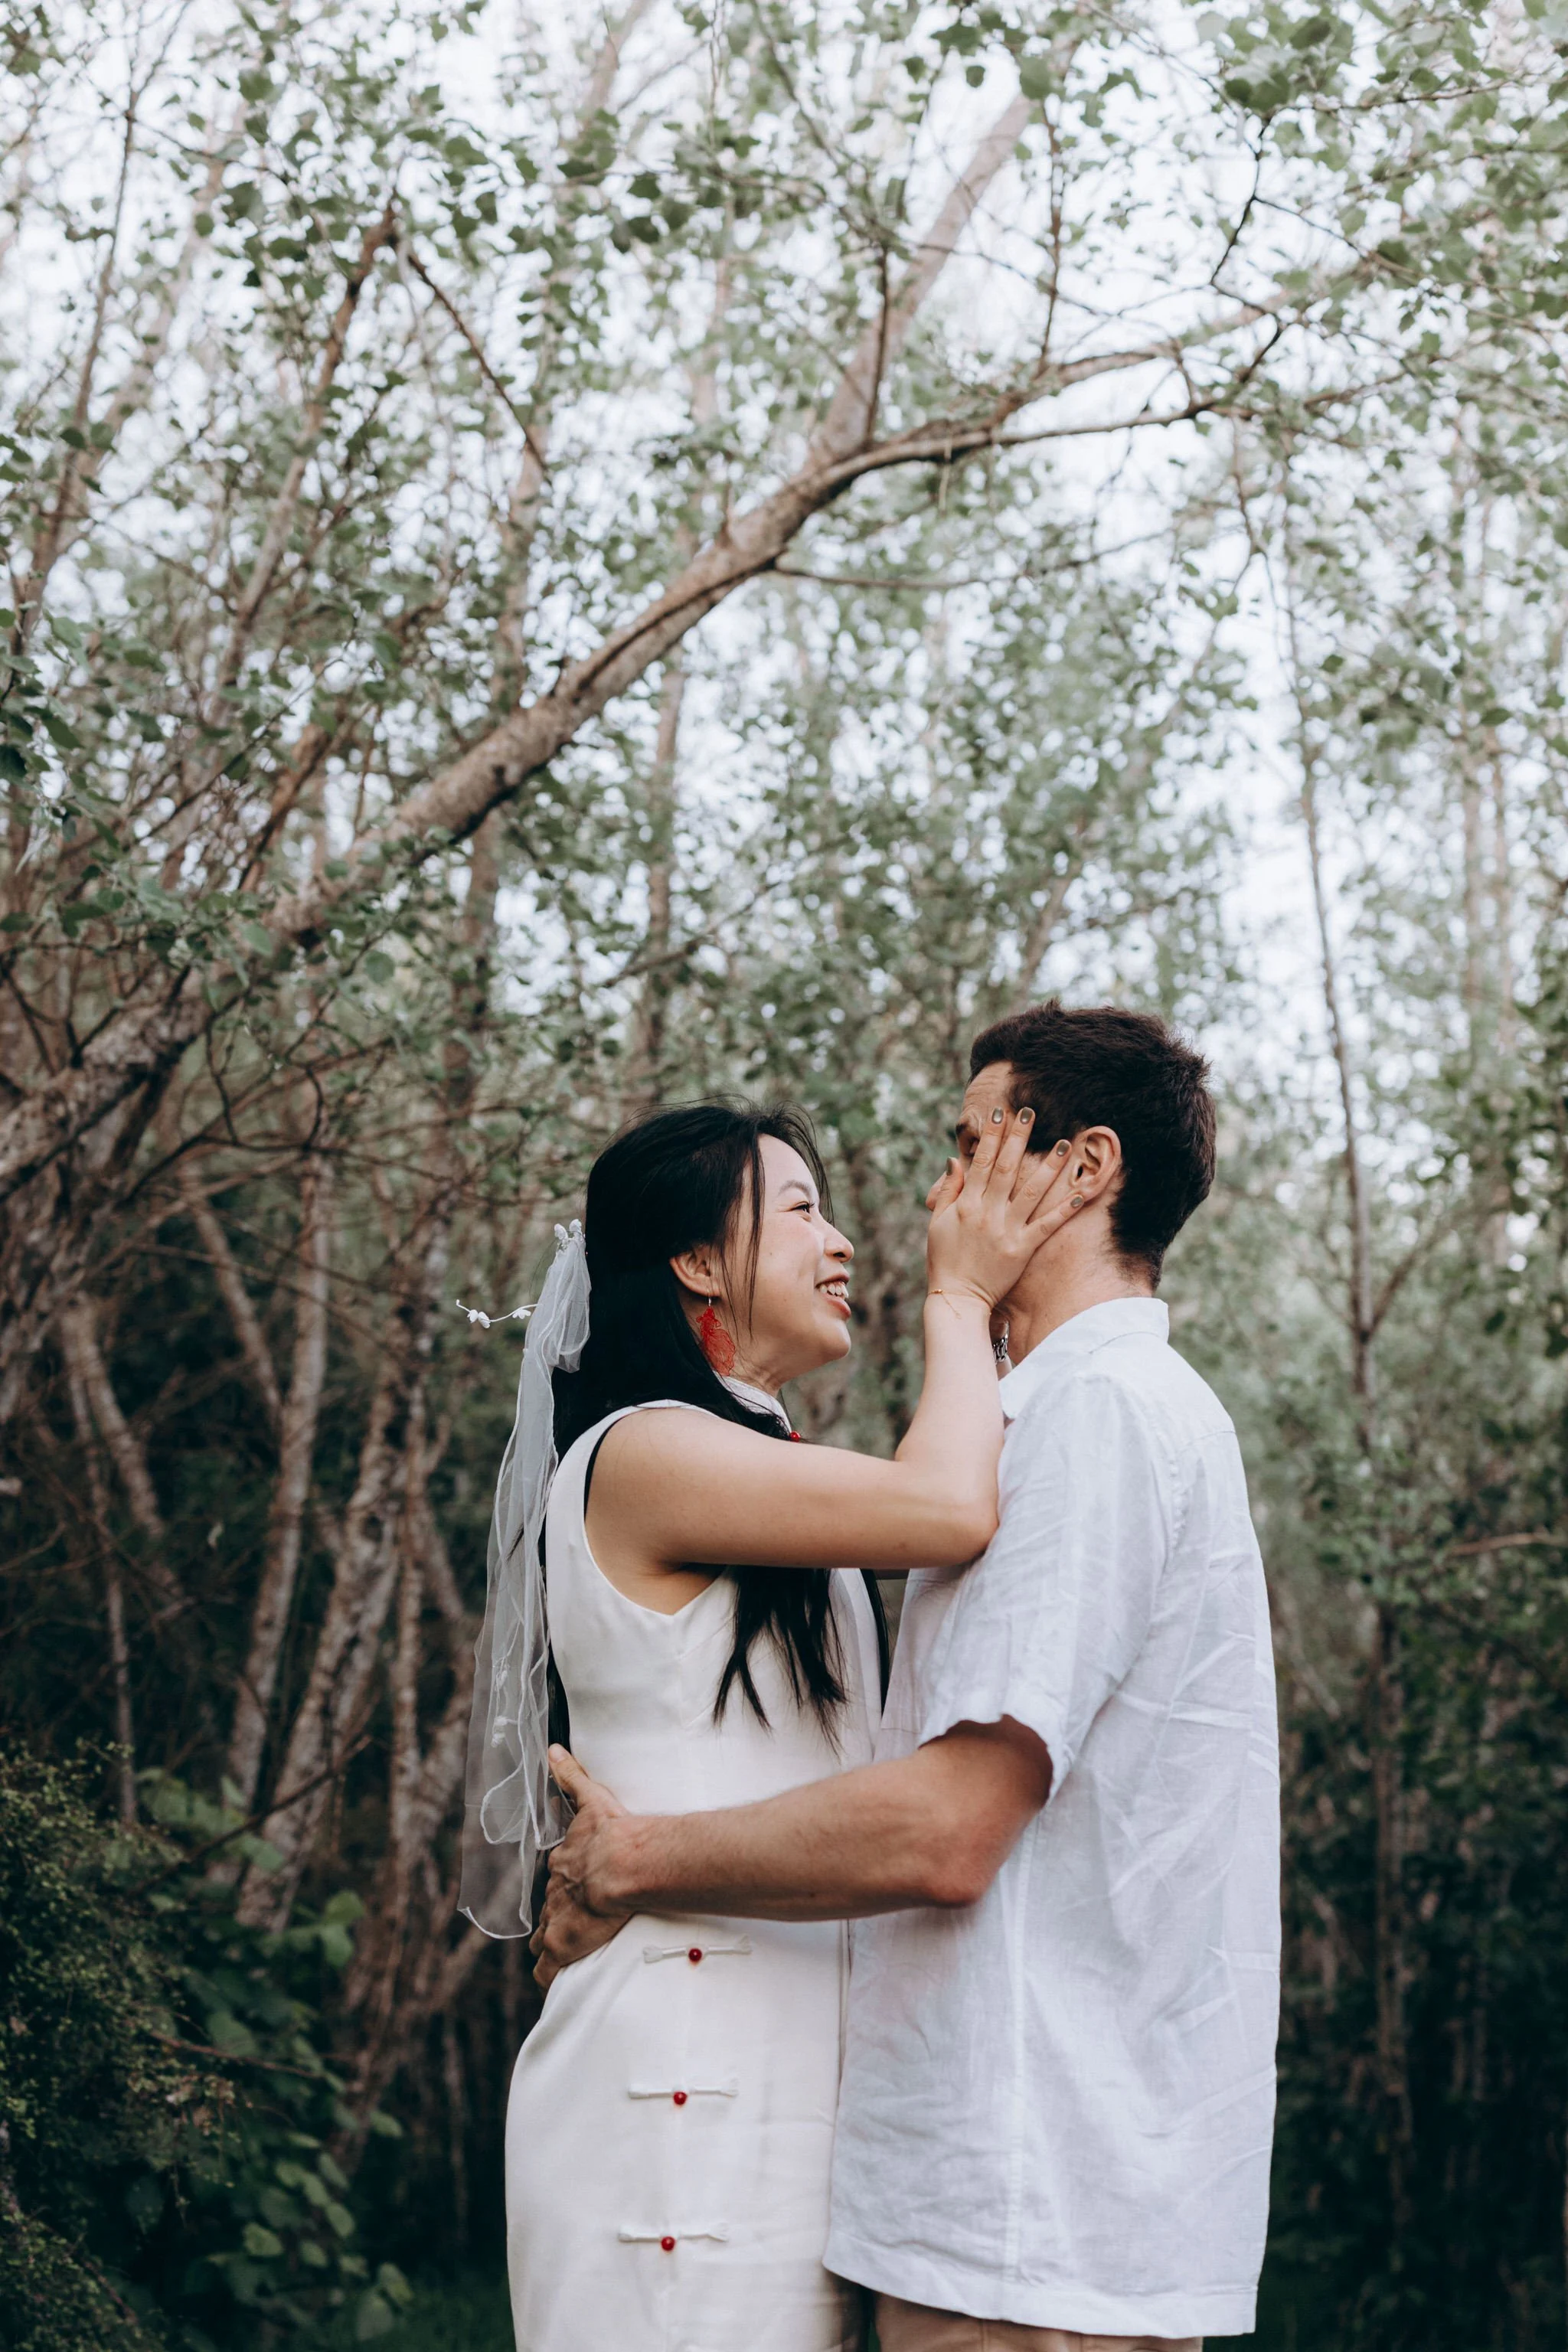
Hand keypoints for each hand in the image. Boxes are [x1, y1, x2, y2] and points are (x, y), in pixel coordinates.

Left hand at [533, 1743, 640, 1952]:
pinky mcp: (562, 1946)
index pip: (558, 1874)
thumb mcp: (592, 1798)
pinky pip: (546, 1968)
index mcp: (564, 1862)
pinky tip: (555, 1976)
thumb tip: (553, 1750)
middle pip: (549, 1906)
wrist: (624, 1864)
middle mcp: (554, 1892)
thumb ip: (572, 1776)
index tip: (578, 1886)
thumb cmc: (614, 1832)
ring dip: (550, 1942)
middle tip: (577, 1917)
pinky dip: (549, 1972)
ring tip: (563, 1950)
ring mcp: (556, 1921)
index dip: (567, 1881)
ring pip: (542, 1937)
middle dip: (558, 1912)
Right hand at [925, 1107, 1081, 1309]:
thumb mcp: (938, 1222)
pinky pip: (1048, 1225)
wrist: (957, 1298)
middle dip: (1019, 1138)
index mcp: (966, 1204)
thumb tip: (955, 1160)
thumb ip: (949, 1190)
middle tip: (1031, 1112)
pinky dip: (1065, 1208)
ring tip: (1065, 1144)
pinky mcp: (1023, 1249)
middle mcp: (988, 1213)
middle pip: (1006, 1167)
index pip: (980, 1161)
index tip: (1000, 1113)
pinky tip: (1081, 1191)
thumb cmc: (944, 1260)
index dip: (991, 1136)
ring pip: (1032, 1191)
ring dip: (1049, 1166)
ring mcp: (1007, 1231)